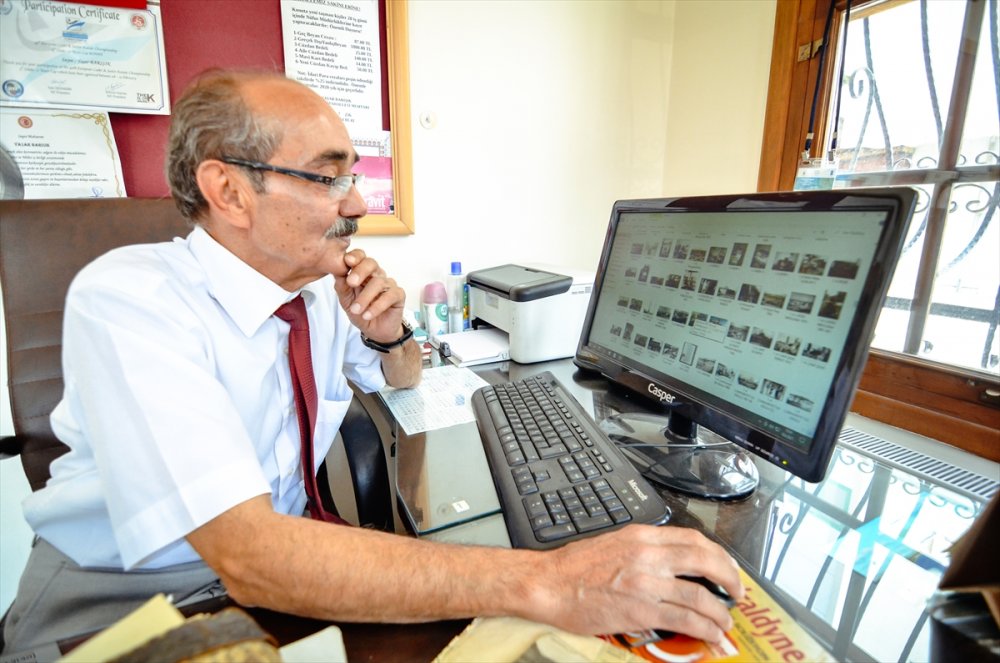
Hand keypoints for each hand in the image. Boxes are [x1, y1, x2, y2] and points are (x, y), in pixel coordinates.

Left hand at [334, 249, 404, 341]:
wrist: (375, 331)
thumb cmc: (361, 313)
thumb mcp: (346, 301)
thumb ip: (341, 287)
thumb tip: (336, 272)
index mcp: (362, 272)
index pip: (360, 257)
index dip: (355, 256)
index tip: (347, 261)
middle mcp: (376, 275)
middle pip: (371, 263)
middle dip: (360, 271)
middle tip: (351, 282)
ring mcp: (388, 284)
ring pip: (378, 282)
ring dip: (365, 297)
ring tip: (356, 310)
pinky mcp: (398, 295)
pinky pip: (390, 295)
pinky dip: (377, 306)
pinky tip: (368, 314)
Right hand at [528, 525, 743, 641]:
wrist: (549, 584)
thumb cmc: (574, 568)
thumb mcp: (614, 544)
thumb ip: (644, 549)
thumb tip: (670, 562)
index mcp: (641, 536)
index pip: (692, 539)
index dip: (717, 555)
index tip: (725, 567)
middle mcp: (648, 555)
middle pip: (704, 561)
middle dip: (729, 578)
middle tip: (737, 592)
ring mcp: (647, 583)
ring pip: (700, 595)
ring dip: (719, 612)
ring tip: (726, 623)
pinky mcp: (642, 610)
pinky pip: (684, 618)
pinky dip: (704, 628)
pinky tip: (711, 634)